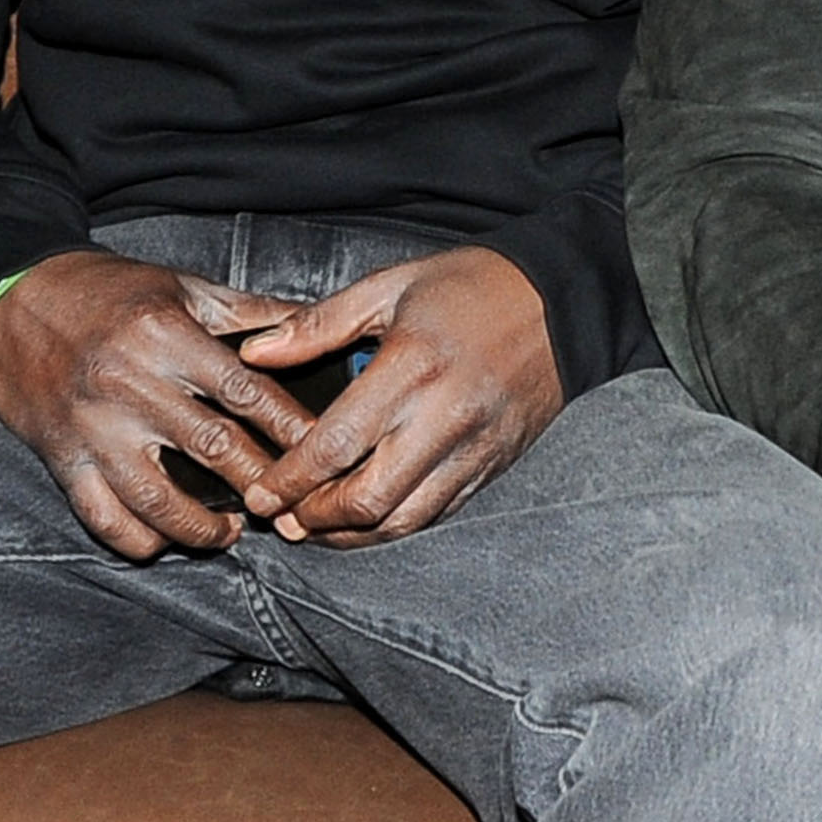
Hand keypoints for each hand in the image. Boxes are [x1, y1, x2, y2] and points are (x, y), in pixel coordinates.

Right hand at [0, 249, 317, 558]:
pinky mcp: (61, 456)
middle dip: (261, 484)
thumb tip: (310, 327)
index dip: (290, 428)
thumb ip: (246, 313)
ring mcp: (93, 426)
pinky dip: (137, 539)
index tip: (321, 453)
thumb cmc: (104, 291)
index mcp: (165, 336)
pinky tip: (164, 540)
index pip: (246, 392)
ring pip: (158, 498)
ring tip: (230, 534)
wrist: (12, 298)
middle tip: (290, 505)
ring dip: (202, 527)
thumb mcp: (179, 287)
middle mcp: (130, 384)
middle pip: (213, 448)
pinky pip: (102, 516)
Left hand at [233, 245, 562, 544]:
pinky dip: (395, 524)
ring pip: (403, 521)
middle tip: (282, 517)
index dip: (289, 480)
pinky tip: (369, 516)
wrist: (563, 301)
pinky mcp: (493, 465)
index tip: (262, 493)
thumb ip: (318, 324)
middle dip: (313, 518)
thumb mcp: (389, 287)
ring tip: (317, 526)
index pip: (335, 445)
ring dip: (352, 534)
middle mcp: (443, 418)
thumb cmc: (477, 286)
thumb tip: (258, 351)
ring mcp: (473, 449)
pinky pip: (437, 513)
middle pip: (366, 499)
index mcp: (411, 369)